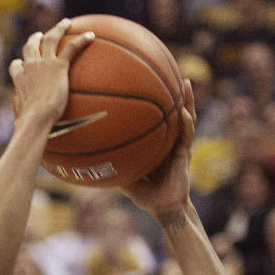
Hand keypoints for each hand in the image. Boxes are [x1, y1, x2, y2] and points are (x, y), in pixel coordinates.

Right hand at [9, 21, 94, 129]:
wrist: (36, 118)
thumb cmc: (29, 125)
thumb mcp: (22, 122)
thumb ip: (23, 120)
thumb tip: (22, 132)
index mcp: (20, 81)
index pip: (17, 67)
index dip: (20, 65)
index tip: (22, 64)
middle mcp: (29, 68)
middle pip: (31, 47)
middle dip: (35, 39)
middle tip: (40, 35)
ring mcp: (43, 64)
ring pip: (50, 40)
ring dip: (58, 30)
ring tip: (66, 24)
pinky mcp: (57, 66)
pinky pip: (71, 48)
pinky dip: (81, 40)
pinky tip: (91, 35)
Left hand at [122, 79, 195, 222]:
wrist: (164, 209)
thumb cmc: (146, 194)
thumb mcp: (124, 176)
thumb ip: (112, 165)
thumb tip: (88, 159)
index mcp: (158, 140)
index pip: (157, 114)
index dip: (155, 97)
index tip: (147, 77)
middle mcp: (170, 139)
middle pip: (172, 109)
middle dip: (171, 89)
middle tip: (168, 66)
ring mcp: (179, 145)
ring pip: (185, 117)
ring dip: (187, 100)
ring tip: (185, 82)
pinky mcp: (186, 155)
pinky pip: (186, 136)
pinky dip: (186, 124)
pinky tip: (184, 113)